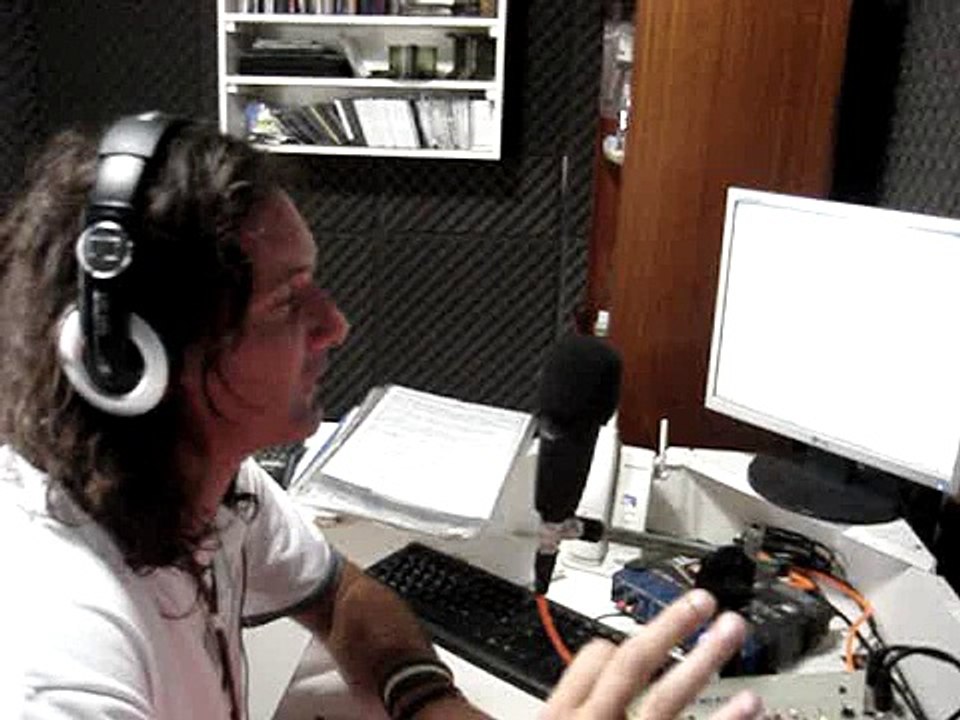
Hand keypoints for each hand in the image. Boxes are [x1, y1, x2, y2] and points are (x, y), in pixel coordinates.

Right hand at [539, 589, 761, 719]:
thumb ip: (562, 704)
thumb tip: (568, 677)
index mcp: (561, 714)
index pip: (592, 657)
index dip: (614, 642)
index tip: (632, 638)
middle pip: (636, 663)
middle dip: (670, 626)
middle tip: (702, 600)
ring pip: (669, 697)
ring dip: (705, 658)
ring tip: (732, 629)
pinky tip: (753, 703)